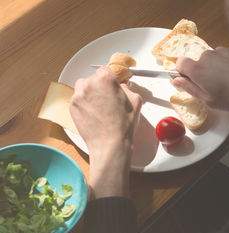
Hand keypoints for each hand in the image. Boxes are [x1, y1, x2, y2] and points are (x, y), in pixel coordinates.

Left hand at [70, 66, 141, 198]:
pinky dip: (84, 104)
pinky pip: (78, 100)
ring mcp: (78, 96)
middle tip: (108, 98)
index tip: (112, 83)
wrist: (110, 144)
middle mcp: (89, 84)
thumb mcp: (135, 101)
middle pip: (93, 78)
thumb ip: (127, 89)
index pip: (105, 69)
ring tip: (100, 106)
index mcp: (105, 79)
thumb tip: (122, 87)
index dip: (110, 78)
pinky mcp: (72, 107)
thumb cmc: (123, 125)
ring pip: (83, 88)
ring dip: (90, 93)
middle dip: (100, 86)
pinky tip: (94, 114)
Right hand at [172, 47, 228, 109]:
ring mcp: (221, 51)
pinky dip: (226, 65)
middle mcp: (207, 56)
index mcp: (197, 69)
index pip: (179, 63)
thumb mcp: (208, 99)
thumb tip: (177, 82)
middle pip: (197, 62)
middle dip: (202, 73)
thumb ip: (190, 88)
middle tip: (212, 87)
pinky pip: (224, 57)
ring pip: (211, 60)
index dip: (182, 73)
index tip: (187, 81)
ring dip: (215, 69)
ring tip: (227, 83)